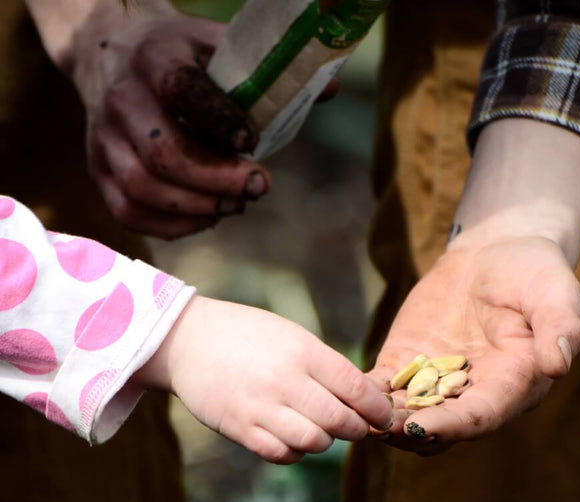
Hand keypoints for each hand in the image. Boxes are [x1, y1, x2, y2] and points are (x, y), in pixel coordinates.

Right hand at [68, 2, 270, 237]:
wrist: (109, 55)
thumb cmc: (178, 57)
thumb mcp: (215, 44)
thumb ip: (265, 69)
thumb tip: (329, 91)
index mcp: (153, 57)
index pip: (182, 91)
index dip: (222, 122)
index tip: (253, 141)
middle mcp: (120, 99)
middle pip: (164, 156)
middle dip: (218, 181)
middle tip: (258, 186)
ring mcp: (102, 140)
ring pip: (143, 190)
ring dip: (198, 208)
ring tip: (236, 205)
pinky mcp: (98, 172)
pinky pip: (129, 213)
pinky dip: (173, 227)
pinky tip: (206, 217)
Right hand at [136, 296, 393, 463]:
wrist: (188, 340)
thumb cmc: (247, 335)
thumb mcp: (291, 336)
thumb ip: (324, 365)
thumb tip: (361, 396)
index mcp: (302, 351)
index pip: (355, 387)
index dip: (376, 408)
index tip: (383, 416)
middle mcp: (284, 380)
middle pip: (338, 421)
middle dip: (357, 429)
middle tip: (358, 427)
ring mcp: (260, 406)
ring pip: (313, 442)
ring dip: (324, 441)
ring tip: (321, 430)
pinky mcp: (240, 428)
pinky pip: (281, 454)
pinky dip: (295, 452)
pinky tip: (293, 439)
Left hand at [369, 237, 579, 453]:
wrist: (494, 255)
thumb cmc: (531, 272)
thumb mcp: (552, 292)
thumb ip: (559, 327)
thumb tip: (558, 365)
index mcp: (511, 384)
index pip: (480, 416)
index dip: (449, 425)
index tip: (418, 429)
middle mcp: (473, 391)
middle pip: (438, 424)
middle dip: (406, 431)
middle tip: (376, 430)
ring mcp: (437, 379)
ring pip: (407, 411)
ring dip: (381, 418)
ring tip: (352, 415)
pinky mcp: (409, 362)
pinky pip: (385, 384)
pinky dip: (366, 391)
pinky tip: (342, 391)